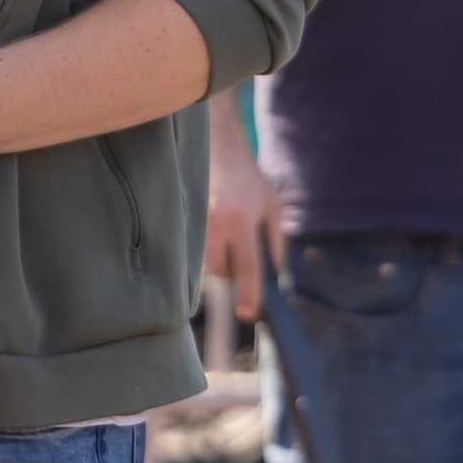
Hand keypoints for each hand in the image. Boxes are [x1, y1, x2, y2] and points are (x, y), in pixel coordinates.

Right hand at [205, 134, 284, 320]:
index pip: (247, 267)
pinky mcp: (183, 218)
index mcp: (241, 220)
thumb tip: (279, 275)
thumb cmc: (250, 182)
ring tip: (227, 243)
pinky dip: (204, 250)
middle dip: (230, 275)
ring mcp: (195, 220)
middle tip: (239, 263)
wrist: (218, 151)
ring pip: (203, 260)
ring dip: (217, 262)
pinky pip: (193, 248)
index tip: (249, 312)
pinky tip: (214, 237)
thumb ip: (278, 242)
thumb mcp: (273, 208)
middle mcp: (215, 222)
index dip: (249, 294)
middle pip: (219, 269)